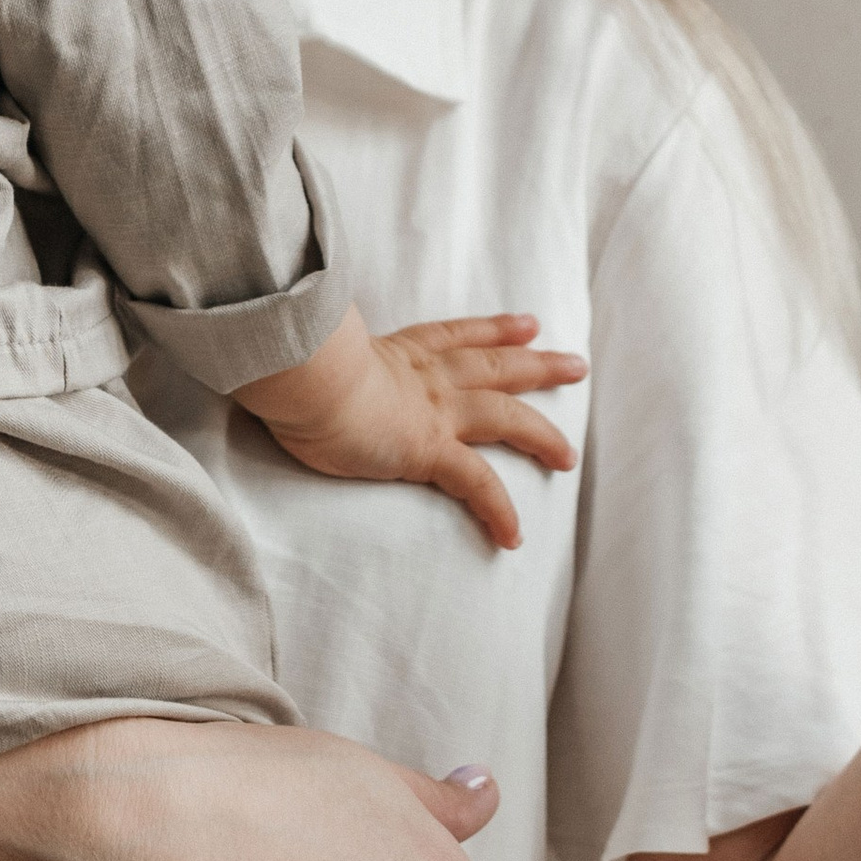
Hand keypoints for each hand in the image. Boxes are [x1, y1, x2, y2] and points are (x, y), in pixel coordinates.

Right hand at [236, 307, 585, 546]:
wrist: (303, 374)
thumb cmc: (293, 360)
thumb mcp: (310, 346)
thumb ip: (316, 348)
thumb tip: (287, 343)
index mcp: (398, 352)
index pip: (456, 336)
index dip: (493, 329)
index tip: (526, 323)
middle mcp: (425, 376)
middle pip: (495, 366)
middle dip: (537, 364)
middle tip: (573, 362)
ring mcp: (433, 411)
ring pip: (504, 417)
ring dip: (541, 434)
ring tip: (569, 455)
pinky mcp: (429, 449)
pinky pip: (476, 484)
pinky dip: (498, 510)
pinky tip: (513, 537)